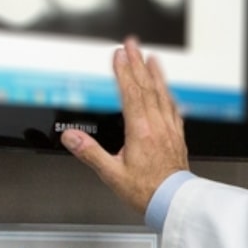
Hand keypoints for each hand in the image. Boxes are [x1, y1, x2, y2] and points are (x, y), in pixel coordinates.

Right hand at [61, 37, 188, 213]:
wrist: (173, 202)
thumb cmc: (146, 191)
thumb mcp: (112, 174)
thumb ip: (90, 153)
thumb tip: (71, 138)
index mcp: (140, 131)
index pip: (131, 93)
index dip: (124, 71)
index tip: (119, 54)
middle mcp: (157, 126)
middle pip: (146, 87)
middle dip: (138, 63)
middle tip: (133, 45)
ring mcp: (169, 130)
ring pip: (162, 95)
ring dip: (155, 74)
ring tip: (151, 58)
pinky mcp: (177, 138)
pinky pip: (173, 109)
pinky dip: (168, 95)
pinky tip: (167, 91)